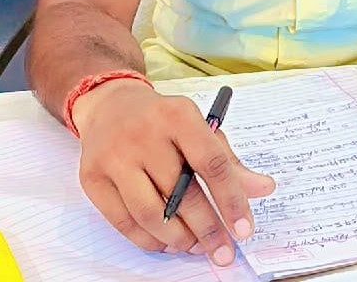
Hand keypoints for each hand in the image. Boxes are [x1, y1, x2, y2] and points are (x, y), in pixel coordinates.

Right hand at [73, 79, 274, 265]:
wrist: (111, 105)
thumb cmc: (162, 120)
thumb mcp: (199, 128)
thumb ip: (229, 161)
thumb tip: (263, 189)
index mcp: (179, 115)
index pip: (211, 162)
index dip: (231, 199)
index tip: (244, 228)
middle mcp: (145, 134)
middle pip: (181, 193)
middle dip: (207, 229)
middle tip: (223, 250)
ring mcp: (115, 156)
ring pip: (150, 214)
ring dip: (178, 238)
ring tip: (195, 246)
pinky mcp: (92, 178)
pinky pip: (124, 222)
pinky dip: (149, 240)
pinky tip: (168, 242)